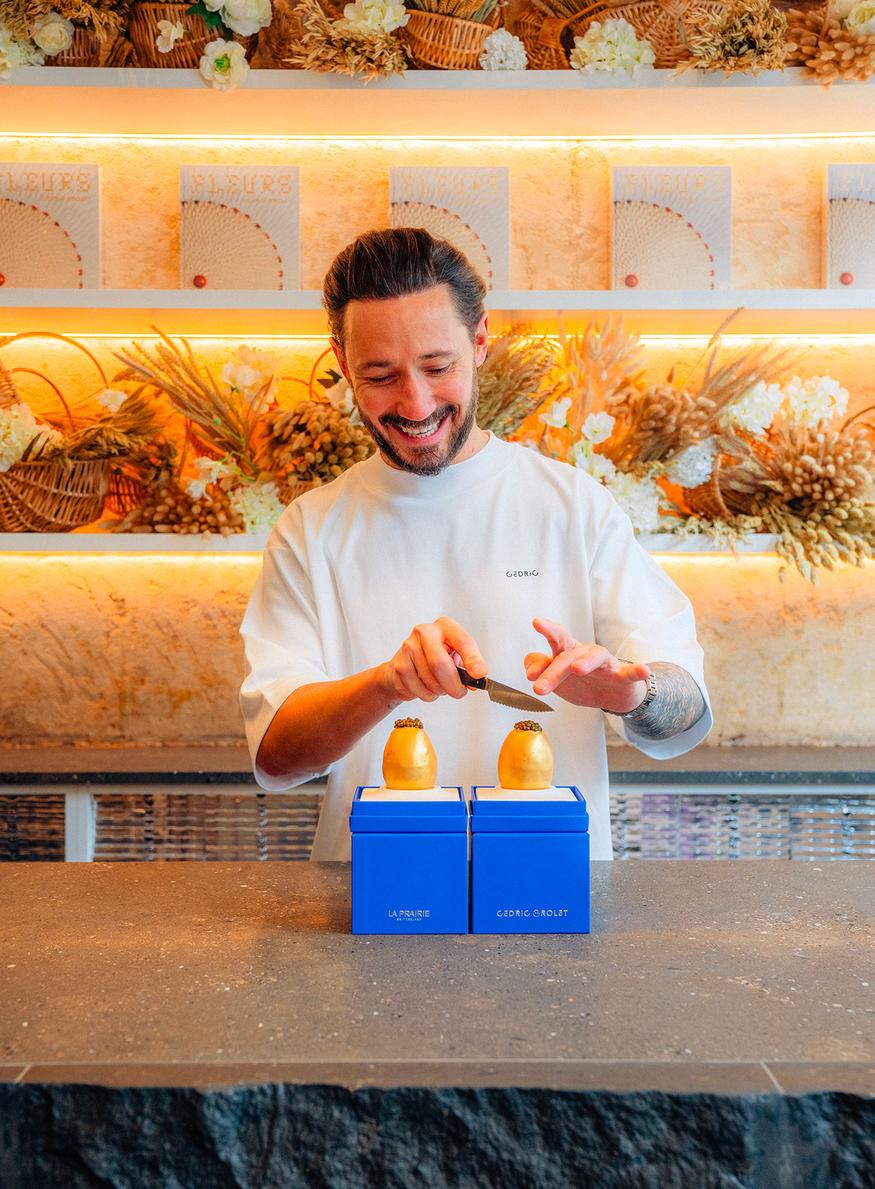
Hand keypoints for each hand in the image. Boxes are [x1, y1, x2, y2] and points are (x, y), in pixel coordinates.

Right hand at [380, 617, 486, 704]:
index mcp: (444, 626)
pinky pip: (418, 690)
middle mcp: (424, 632)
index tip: (480, 674)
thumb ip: (468, 664)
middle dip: (453, 685)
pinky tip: (425, 686)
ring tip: (439, 685)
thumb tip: (477, 676)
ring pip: (430, 681)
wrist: (404, 664)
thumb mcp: (455, 655)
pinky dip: (427, 695)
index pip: (462, 641)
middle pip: (441, 664)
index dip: (472, 659)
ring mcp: (408, 647)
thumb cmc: (434, 658)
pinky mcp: (398, 665)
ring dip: (439, 691)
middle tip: (459, 692)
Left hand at [524, 617, 649, 714]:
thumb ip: (540, 668)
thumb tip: (529, 668)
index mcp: (569, 652)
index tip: (537, 622)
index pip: (558, 638)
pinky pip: (631, 672)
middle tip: (539, 687)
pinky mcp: (624, 677)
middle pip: (569, 656)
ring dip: (586, 662)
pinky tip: (643, 669)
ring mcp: (606, 664)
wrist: (613, 696)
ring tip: (577, 669)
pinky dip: (637, 670)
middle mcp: (586, 653)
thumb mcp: (557, 678)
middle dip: (553, 671)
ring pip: (596, 658)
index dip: (548, 629)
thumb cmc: (584, 682)